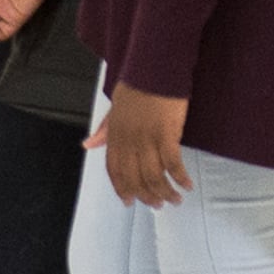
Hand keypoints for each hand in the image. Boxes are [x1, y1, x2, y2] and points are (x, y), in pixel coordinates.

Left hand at [89, 86, 192, 206]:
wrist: (154, 68)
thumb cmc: (136, 85)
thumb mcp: (115, 107)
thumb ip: (104, 129)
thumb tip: (87, 145)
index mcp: (115, 134)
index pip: (114, 169)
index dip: (121, 188)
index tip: (129, 202)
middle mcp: (129, 140)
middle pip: (135, 178)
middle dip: (146, 196)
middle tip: (157, 205)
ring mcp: (147, 138)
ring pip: (153, 176)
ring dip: (165, 192)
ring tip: (175, 200)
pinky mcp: (166, 134)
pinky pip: (173, 163)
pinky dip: (180, 177)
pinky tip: (187, 185)